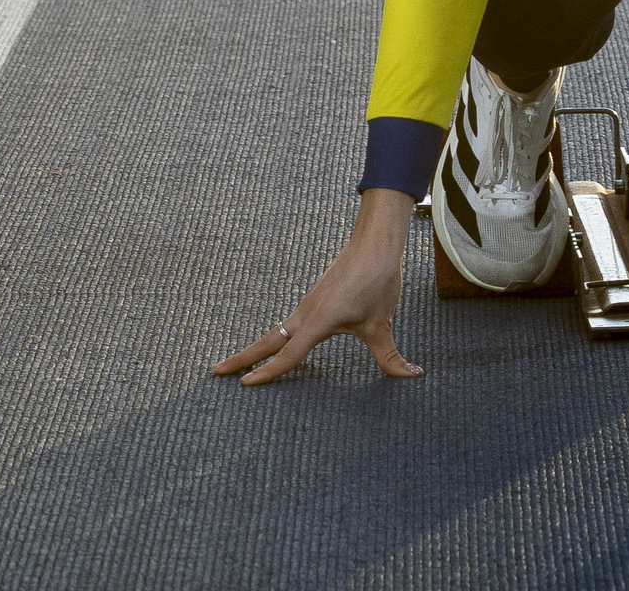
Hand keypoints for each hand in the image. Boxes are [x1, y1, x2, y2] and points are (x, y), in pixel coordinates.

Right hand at [214, 189, 422, 384]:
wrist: (375, 243)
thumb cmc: (377, 280)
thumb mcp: (383, 323)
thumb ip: (391, 355)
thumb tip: (412, 374)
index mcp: (317, 321)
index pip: (287, 355)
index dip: (267, 372)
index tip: (245, 384)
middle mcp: (306, 313)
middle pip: (267, 341)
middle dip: (242, 357)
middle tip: (216, 371)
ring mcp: (308, 304)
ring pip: (276, 331)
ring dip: (257, 348)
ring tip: (239, 364)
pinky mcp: (315, 299)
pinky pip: (289, 324)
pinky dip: (276, 338)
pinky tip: (278, 345)